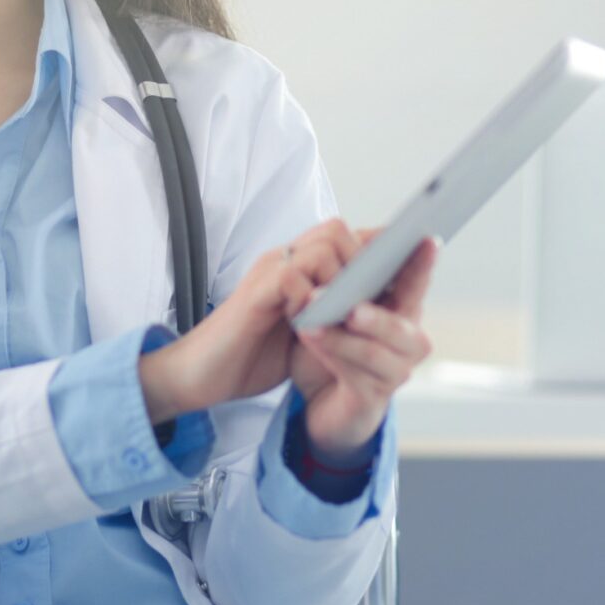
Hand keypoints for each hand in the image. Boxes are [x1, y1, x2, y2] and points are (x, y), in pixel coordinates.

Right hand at [139, 219, 363, 423]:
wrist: (200, 374)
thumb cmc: (252, 354)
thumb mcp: (305, 331)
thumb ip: (331, 312)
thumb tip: (375, 310)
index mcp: (295, 267)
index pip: (342, 235)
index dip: (374, 245)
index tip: (403, 263)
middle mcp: (282, 261)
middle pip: (337, 230)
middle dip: (363, 262)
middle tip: (370, 300)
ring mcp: (267, 273)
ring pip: (322, 246)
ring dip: (343, 280)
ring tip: (345, 314)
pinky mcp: (255, 294)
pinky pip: (293, 278)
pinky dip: (312, 300)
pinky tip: (313, 325)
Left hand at [288, 231, 437, 459]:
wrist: (323, 401)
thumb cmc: (335, 346)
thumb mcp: (340, 308)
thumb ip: (349, 279)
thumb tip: (347, 234)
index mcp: (404, 313)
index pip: (416, 284)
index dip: (422, 264)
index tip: (426, 239)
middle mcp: (408, 343)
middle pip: (400, 326)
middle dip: (375, 315)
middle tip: (351, 307)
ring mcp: (394, 372)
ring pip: (374, 352)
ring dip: (341, 337)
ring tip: (312, 322)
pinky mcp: (372, 397)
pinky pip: (354, 374)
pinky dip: (331, 353)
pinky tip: (310, 337)